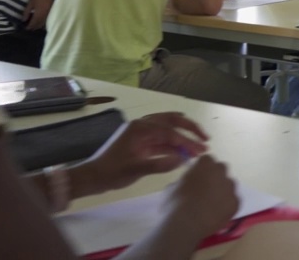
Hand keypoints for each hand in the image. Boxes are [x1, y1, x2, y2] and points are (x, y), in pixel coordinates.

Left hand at [23, 0, 51, 30]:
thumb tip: (23, 20)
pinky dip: (43, 22)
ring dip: (39, 26)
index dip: (29, 26)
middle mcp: (44, 16)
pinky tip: (41, 21)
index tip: (26, 28)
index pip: (33, 23)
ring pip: (44, 23)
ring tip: (35, 26)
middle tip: (30, 28)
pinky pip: (47, 20)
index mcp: (39, 14)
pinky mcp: (52, 13)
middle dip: (34, 27)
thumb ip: (27, 12)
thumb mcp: (30, 3)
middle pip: (39, 25)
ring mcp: (49, 15)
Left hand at [76, 113, 209, 193]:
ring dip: (183, 138)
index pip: (170, 132)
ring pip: (168, 130)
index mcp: (140, 128)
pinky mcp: (142, 143)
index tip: (201, 150)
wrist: (92, 178)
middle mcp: (143, 126)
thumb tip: (182, 160)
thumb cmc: (111, 173)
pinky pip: (163, 141)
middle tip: (206, 138)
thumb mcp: (135, 170)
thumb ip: (159, 164)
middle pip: (172, 121)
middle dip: (190, 129)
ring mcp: (142, 134)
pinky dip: (174, 147)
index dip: (187, 141)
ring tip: (199, 148)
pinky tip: (184, 155)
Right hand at [160, 155, 237, 244]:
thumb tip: (188, 183)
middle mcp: (221, 172)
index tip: (196, 177)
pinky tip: (216, 214)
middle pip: (221, 169)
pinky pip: (232, 201)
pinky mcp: (236, 202)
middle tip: (205, 190)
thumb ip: (185, 180)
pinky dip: (226, 205)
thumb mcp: (173, 187)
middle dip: (214, 176)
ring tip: (210, 205)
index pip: (206, 160)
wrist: (187, 224)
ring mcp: (230, 187)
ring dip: (222, 191)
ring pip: (229, 185)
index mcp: (205, 164)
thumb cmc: (175, 204)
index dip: (201, 169)